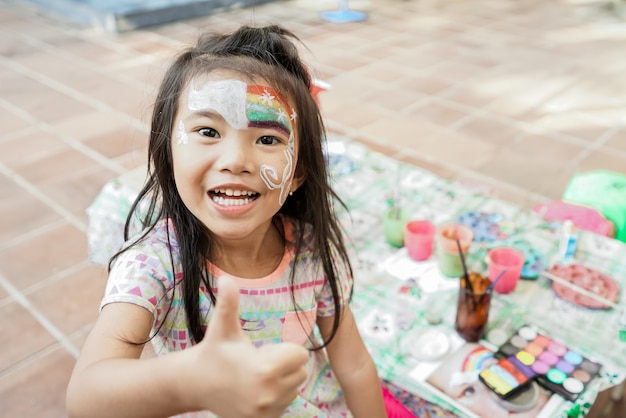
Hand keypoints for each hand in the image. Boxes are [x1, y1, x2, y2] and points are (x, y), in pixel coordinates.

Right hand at [192, 276, 308, 417]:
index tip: (265, 350)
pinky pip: (285, 404)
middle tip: (259, 362)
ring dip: (281, 382)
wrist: (197, 385)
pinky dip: (276, 397)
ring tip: (255, 377)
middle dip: (285, 365)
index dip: (286, 349)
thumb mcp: (222, 327)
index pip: (300, 355)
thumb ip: (228, 303)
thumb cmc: (214, 351)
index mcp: (264, 369)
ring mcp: (266, 412)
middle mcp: (269, 394)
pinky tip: (255, 391)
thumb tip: (226, 278)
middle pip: (300, 372)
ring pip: (294, 389)